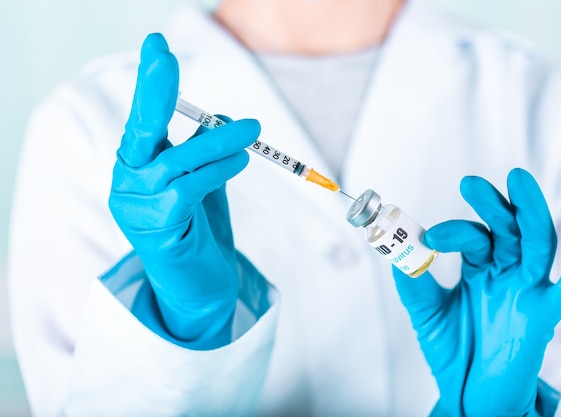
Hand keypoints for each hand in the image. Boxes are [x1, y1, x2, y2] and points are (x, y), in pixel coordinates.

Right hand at [109, 33, 260, 348]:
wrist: (198, 287)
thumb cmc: (199, 230)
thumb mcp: (203, 182)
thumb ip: (205, 153)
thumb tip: (222, 118)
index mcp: (138, 166)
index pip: (143, 117)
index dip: (150, 83)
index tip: (156, 46)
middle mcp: (128, 182)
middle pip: (140, 129)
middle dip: (155, 91)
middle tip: (165, 57)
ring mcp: (136, 207)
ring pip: (176, 160)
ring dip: (217, 141)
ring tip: (252, 130)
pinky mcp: (155, 229)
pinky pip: (187, 189)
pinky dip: (216, 170)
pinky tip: (239, 163)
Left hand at [393, 168, 560, 416]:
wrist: (469, 395)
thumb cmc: (454, 352)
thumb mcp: (427, 314)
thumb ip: (415, 283)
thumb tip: (398, 250)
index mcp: (480, 269)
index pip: (472, 236)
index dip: (453, 231)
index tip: (429, 237)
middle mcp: (506, 273)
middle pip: (507, 228)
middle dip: (493, 204)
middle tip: (470, 184)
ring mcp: (528, 289)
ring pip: (537, 242)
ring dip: (529, 211)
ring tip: (517, 180)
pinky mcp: (546, 312)